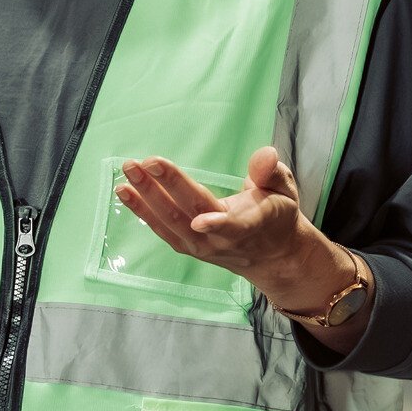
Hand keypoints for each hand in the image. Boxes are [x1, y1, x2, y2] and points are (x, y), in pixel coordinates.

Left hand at [113, 147, 358, 318]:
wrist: (271, 257)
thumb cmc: (277, 216)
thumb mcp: (285, 190)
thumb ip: (272, 172)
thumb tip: (265, 154)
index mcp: (250, 225)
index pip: (233, 226)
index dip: (218, 225)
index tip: (201, 220)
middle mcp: (221, 240)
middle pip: (190, 214)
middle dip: (166, 189)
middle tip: (145, 163)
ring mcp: (201, 246)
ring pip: (170, 222)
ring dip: (146, 197)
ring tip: (127, 173)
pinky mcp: (187, 246)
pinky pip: (161, 228)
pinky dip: (141, 210)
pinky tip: (126, 192)